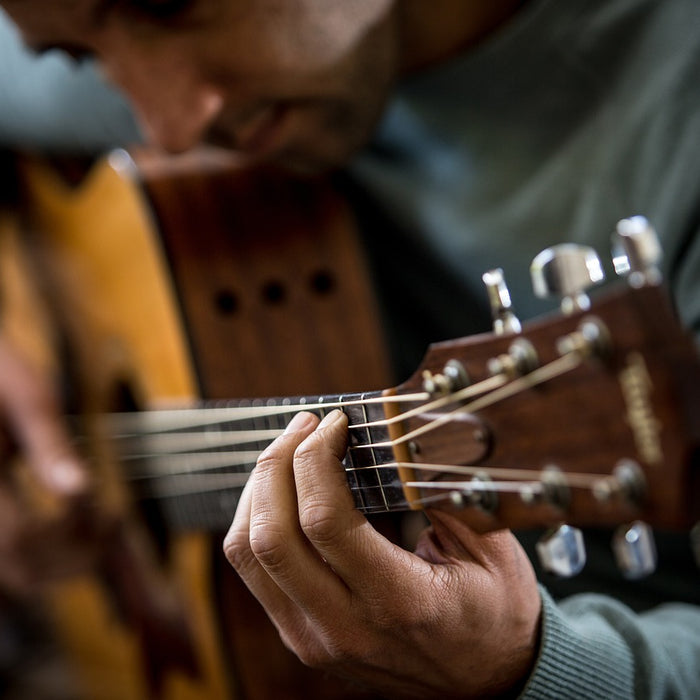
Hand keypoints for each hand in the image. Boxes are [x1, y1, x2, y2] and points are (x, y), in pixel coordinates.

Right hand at [0, 336, 94, 593]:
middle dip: (75, 556)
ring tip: (104, 526)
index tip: (113, 513)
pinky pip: (11, 555)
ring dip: (63, 560)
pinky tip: (80, 523)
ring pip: (16, 568)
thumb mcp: (29, 399)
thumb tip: (81, 490)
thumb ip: (51, 446)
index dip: (73, 535)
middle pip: (20, 566)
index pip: (22, 539)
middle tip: (115, 525)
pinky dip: (48, 551)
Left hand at [224, 410, 541, 698]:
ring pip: (247, 554)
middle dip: (277, 463)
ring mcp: (314, 639)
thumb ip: (443, 494)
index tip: (334, 422)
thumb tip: (395, 438)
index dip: (317, 458)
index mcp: (400, 602)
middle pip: (271, 535)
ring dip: (258, 490)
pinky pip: (255, 573)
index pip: (325, 521)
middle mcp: (344, 628)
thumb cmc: (495, 614)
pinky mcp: (301, 638)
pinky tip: (283, 492)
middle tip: (305, 425)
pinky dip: (257, 520)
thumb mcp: (490, 550)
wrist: (487, 685)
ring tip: (288, 452)